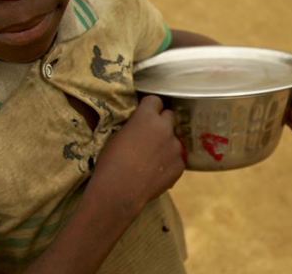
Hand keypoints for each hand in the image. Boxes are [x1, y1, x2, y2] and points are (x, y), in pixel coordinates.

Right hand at [89, 96, 185, 215]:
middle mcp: (165, 128)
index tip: (144, 114)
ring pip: (174, 139)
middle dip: (162, 122)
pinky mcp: (180, 165)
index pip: (155, 100)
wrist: (120, 190)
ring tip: (152, 160)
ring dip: (166, 144)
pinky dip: (169, 163)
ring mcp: (175, 147)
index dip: (149, 108)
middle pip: (169, 116)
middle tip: (151, 135)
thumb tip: (139, 127)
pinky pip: (177, 159)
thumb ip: (133, 127)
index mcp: (146, 117)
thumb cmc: (111, 162)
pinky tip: (157, 173)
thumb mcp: (117, 136)